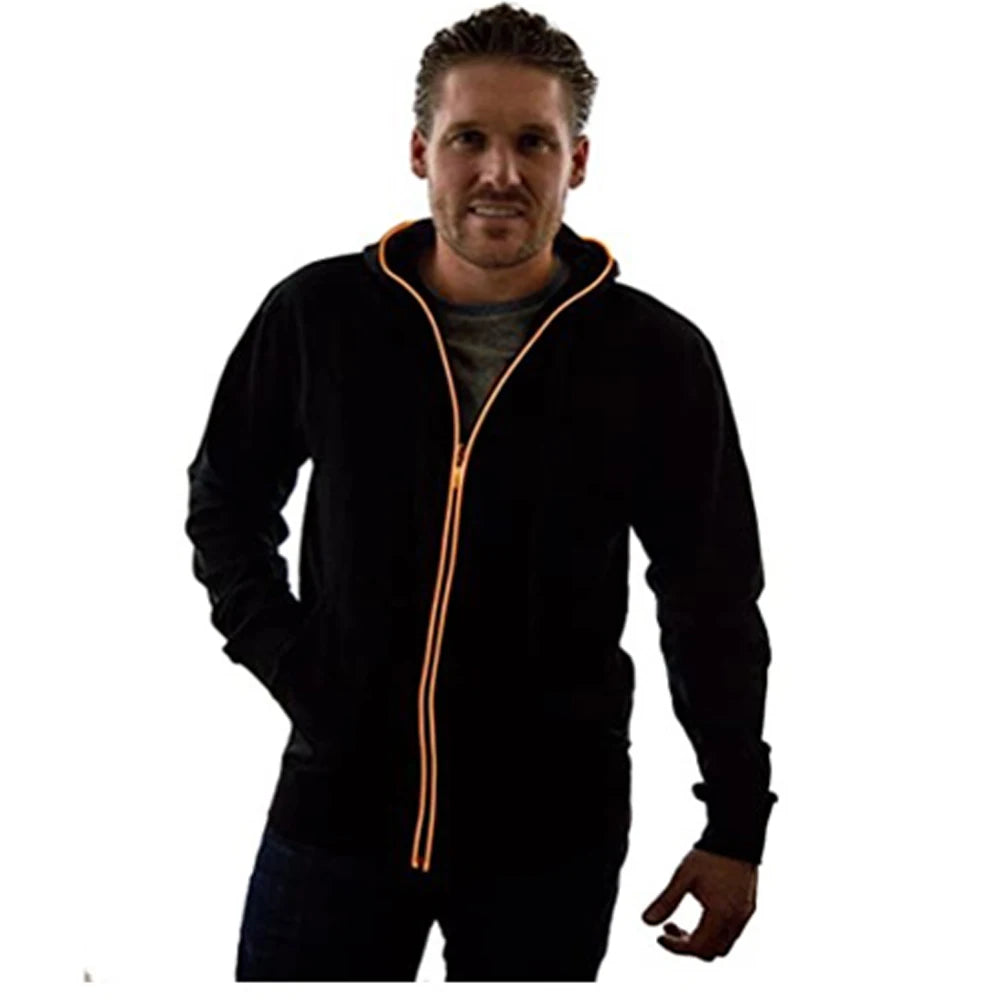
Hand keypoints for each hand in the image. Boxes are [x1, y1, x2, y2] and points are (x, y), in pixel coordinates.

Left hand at [641, 847, 757, 960]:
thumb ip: (666, 901)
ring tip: (681, 922)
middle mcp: (736, 921)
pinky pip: (731, 933)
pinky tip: (701, 913)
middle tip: (669, 927)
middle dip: (687, 946)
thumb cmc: (708, 856)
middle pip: (710, 953)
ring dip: (701, 941)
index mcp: (720, 916)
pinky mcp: (748, 908)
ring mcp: (744, 916)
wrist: (736, 836)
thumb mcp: (683, 877)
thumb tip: (646, 922)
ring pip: (722, 945)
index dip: (675, 947)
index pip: (697, 948)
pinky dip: (713, 932)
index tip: (659, 936)